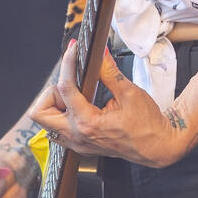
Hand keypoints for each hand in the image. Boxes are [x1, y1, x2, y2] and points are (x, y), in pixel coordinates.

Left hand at [28, 41, 188, 168]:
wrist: (157, 146)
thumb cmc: (147, 124)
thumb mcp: (129, 93)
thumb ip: (109, 71)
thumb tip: (100, 53)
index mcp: (88, 123)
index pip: (65, 89)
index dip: (68, 63)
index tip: (74, 50)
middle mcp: (77, 136)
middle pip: (40, 112)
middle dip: (50, 93)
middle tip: (70, 84)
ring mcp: (77, 143)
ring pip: (45, 123)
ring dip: (54, 105)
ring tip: (76, 96)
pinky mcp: (80, 145)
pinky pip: (57, 130)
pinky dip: (62, 115)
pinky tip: (80, 106)